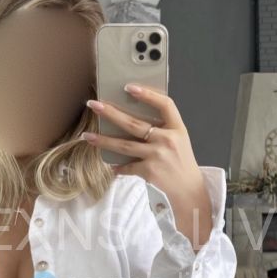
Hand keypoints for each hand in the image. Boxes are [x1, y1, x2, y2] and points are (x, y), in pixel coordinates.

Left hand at [83, 84, 212, 249]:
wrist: (189, 190)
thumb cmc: (181, 162)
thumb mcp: (179, 140)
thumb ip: (162, 128)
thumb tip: (131, 118)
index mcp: (177, 128)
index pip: (165, 104)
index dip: (148, 94)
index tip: (129, 87)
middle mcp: (167, 140)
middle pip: (134, 124)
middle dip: (111, 113)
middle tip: (94, 105)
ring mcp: (158, 155)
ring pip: (124, 145)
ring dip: (103, 140)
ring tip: (87, 136)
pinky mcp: (149, 171)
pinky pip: (127, 166)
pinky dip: (118, 167)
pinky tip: (110, 165)